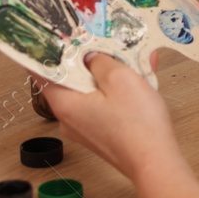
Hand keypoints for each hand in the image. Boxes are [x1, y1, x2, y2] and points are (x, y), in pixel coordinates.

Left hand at [36, 52, 198, 197]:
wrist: (156, 161)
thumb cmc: (137, 122)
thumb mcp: (119, 78)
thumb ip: (100, 61)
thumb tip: (89, 57)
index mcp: (66, 104)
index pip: (43, 74)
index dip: (47, 53)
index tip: (52, 35)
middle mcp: (69, 118)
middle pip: (71, 80)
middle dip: (89, 59)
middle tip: (102, 40)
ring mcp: (86, 128)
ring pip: (92, 91)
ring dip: (109, 73)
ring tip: (133, 56)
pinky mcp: (102, 134)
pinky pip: (104, 104)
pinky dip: (118, 90)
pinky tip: (141, 76)